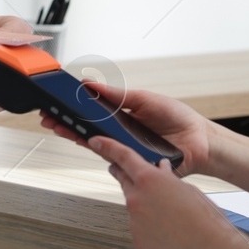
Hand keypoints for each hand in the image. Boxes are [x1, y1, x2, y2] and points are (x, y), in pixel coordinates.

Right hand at [37, 80, 215, 176]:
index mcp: (121, 119)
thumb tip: (91, 85)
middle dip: (65, 124)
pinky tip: (87, 142)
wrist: (200, 140)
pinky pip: (115, 158)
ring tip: (59, 127)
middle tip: (48, 118)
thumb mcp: (144, 99)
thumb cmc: (178, 119)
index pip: (91, 116)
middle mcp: (121, 137)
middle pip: (87, 132)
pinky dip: (101, 150)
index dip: (72, 111)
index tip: (55, 104)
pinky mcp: (135, 164)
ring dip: (76, 136)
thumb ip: (117, 95)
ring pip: (96, 146)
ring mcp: (126, 152)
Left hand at [88, 134, 243, 248]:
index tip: (97, 142)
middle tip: (125, 173)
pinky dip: (149, 229)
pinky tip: (168, 234)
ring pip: (135, 209)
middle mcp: (136, 198)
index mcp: (150, 180)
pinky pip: (139, 230)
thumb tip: (161, 171)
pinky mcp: (137, 241)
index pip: (124, 157)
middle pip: (124, 181)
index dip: (108, 147)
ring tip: (170, 217)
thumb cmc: (205, 219)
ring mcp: (134, 221)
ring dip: (145, 208)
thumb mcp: (188, 189)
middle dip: (124, 175)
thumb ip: (168, 178)